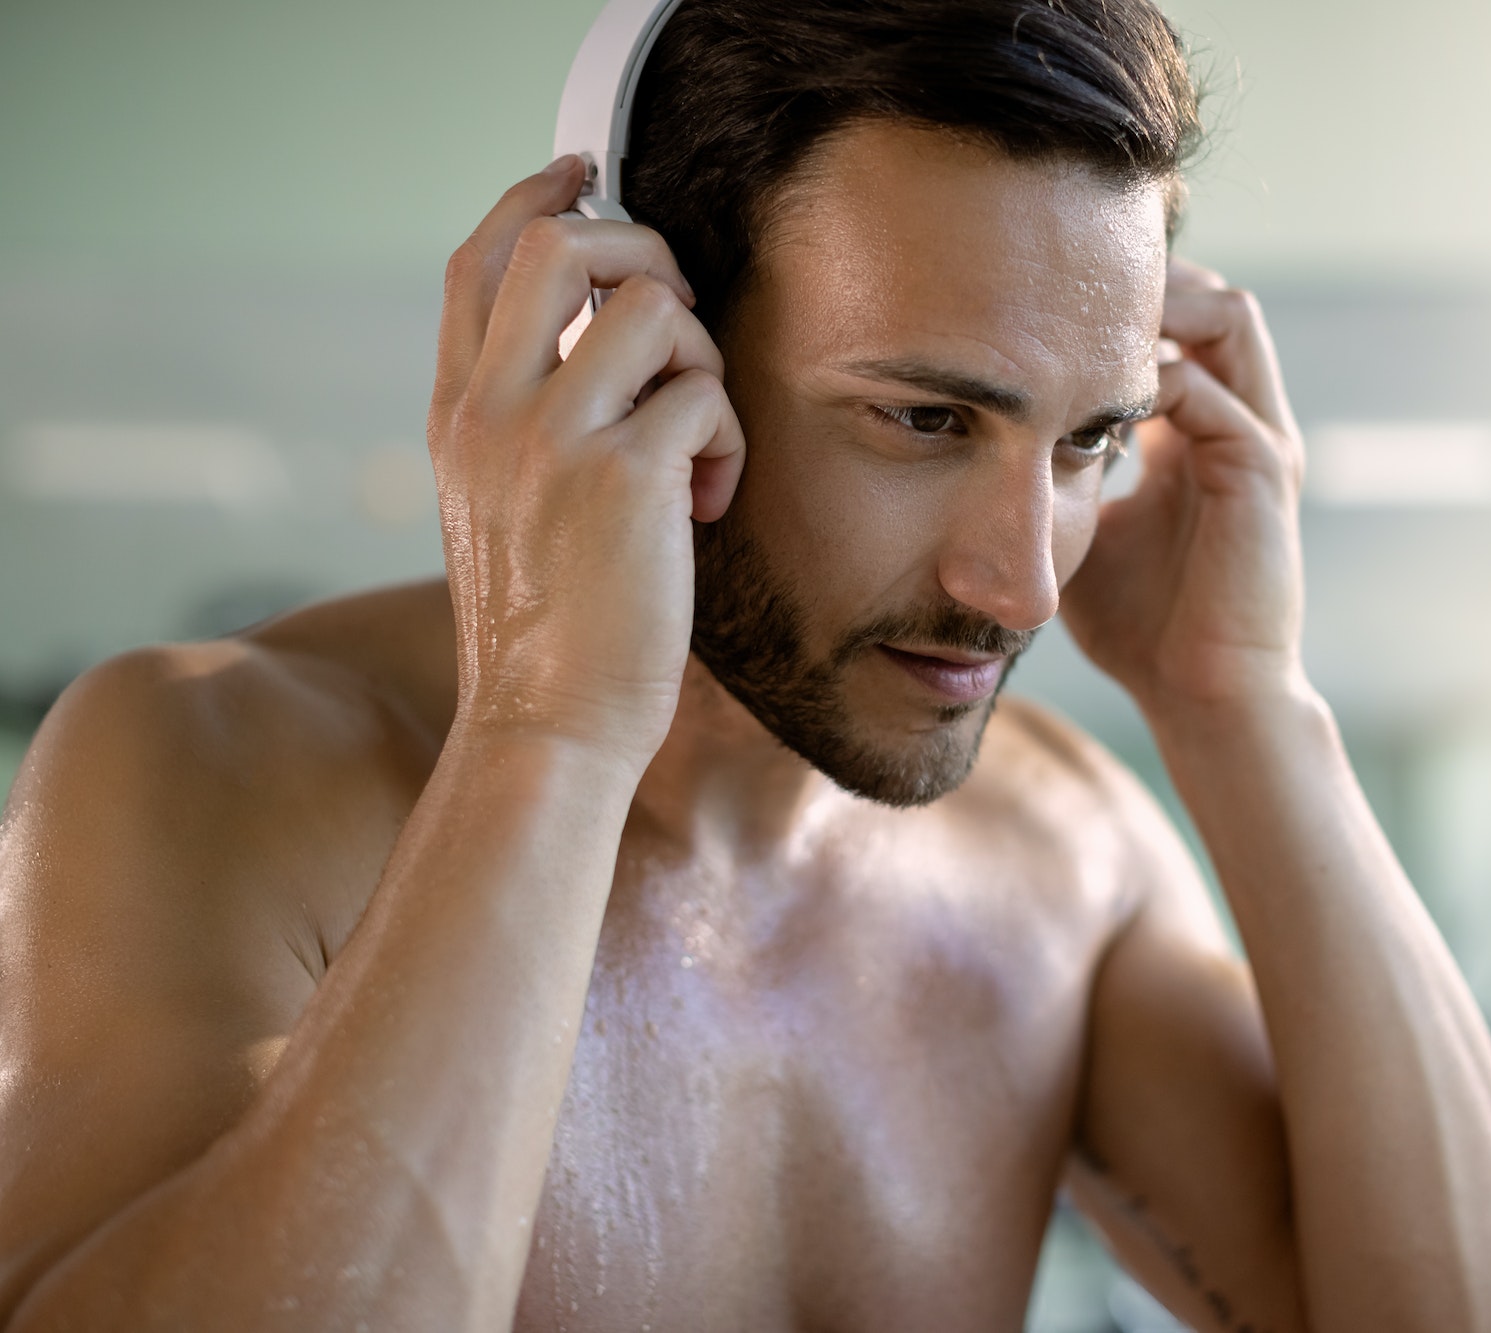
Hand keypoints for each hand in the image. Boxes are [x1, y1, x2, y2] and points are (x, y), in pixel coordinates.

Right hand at [428, 156, 744, 769]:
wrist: (545, 727)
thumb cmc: (546, 630)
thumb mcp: (499, 508)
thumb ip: (524, 421)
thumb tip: (598, 343)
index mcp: (457, 415)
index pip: (477, 263)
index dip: (536, 198)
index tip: (584, 175)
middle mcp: (490, 412)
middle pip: (559, 244)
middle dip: (642, 252)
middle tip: (680, 320)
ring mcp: (551, 439)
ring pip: (651, 304)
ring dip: (701, 356)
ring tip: (698, 437)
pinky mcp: (624, 479)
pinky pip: (705, 395)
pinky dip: (728, 439)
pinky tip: (710, 504)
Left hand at [1061, 258, 1307, 717]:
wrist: (1203, 696)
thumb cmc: (1143, 626)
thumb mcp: (1075, 531)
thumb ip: (1050, 477)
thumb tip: (971, 447)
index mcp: (1200, 431)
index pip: (1178, 326)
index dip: (1117, 307)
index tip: (1038, 310)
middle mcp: (1239, 423)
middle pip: (1212, 299)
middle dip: (1146, 282)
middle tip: (1061, 293)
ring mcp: (1258, 441)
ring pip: (1230, 319)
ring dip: (1160, 308)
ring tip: (1083, 326)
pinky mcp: (1261, 470)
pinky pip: (1210, 391)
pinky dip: (1152, 378)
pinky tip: (1091, 400)